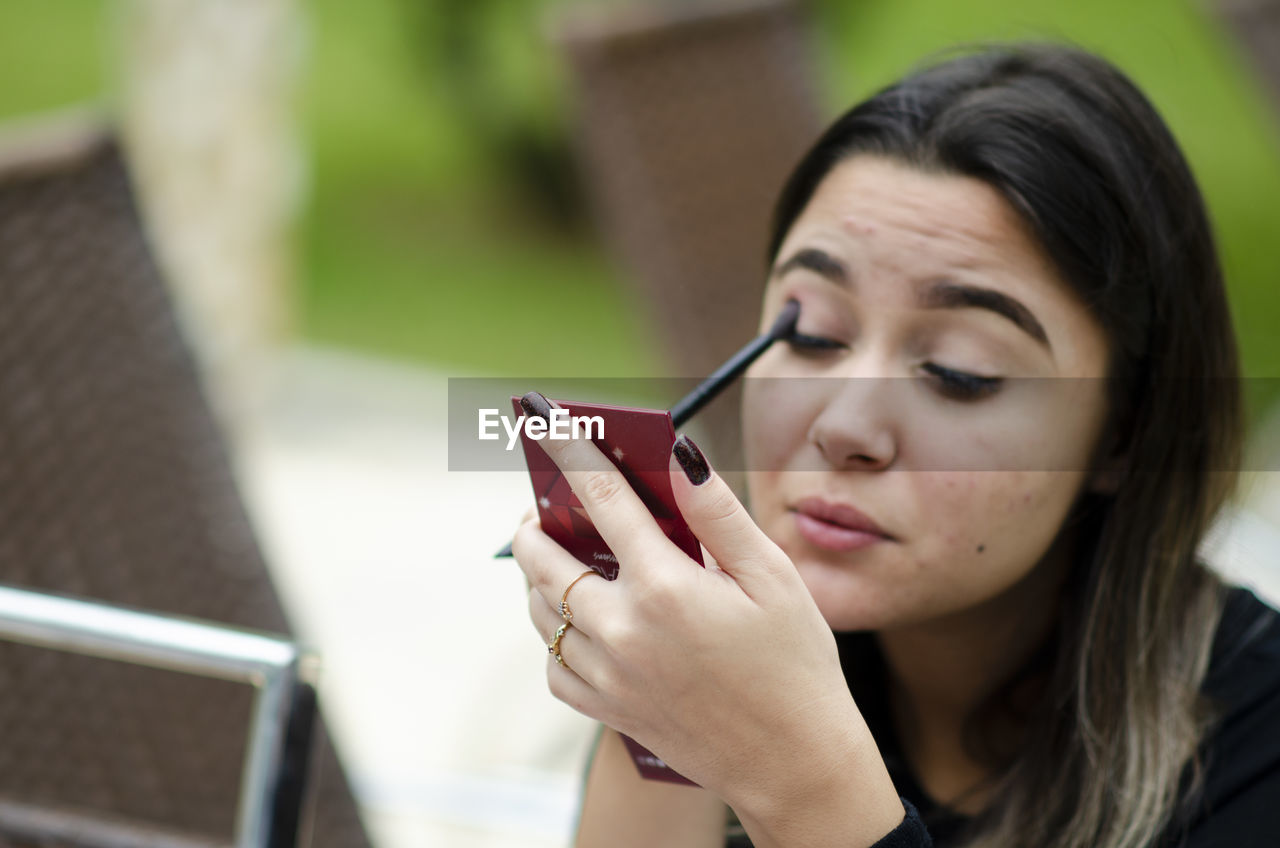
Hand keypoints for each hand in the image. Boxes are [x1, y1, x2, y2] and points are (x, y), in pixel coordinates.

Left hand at [510, 394, 900, 841]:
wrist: (794, 763)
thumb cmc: (795, 665)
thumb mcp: (772, 577)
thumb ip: (717, 512)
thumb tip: (678, 454)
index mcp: (665, 587)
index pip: (600, 499)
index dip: (570, 450)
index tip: (544, 419)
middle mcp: (622, 631)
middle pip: (545, 558)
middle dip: (534, 521)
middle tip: (542, 505)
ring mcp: (609, 675)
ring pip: (539, 611)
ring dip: (536, 575)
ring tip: (552, 554)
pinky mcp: (607, 710)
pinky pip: (553, 665)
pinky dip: (551, 636)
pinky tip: (573, 622)